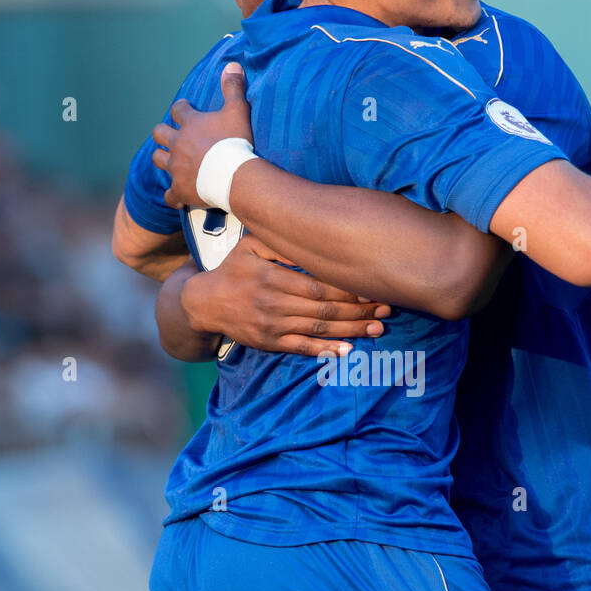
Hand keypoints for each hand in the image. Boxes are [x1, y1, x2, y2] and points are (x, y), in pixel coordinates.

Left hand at [152, 63, 253, 209]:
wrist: (234, 175)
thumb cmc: (236, 141)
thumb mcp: (237, 110)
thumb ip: (233, 88)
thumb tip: (232, 64)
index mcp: (190, 124)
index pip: (178, 110)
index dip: (181, 108)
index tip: (184, 109)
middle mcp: (177, 144)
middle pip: (159, 133)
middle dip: (163, 133)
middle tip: (171, 135)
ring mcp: (176, 168)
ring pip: (158, 159)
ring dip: (163, 158)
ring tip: (169, 161)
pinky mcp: (180, 189)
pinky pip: (170, 195)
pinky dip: (173, 195)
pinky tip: (177, 197)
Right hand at [180, 235, 391, 356]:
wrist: (205, 303)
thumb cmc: (234, 269)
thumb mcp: (250, 246)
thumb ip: (279, 244)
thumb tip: (310, 240)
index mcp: (272, 278)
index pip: (318, 286)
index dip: (348, 290)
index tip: (373, 288)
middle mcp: (273, 303)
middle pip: (324, 309)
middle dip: (358, 310)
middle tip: (386, 308)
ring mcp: (272, 326)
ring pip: (318, 330)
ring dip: (350, 330)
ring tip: (377, 328)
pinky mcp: (269, 343)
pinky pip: (301, 349)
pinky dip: (325, 351)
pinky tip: (346, 350)